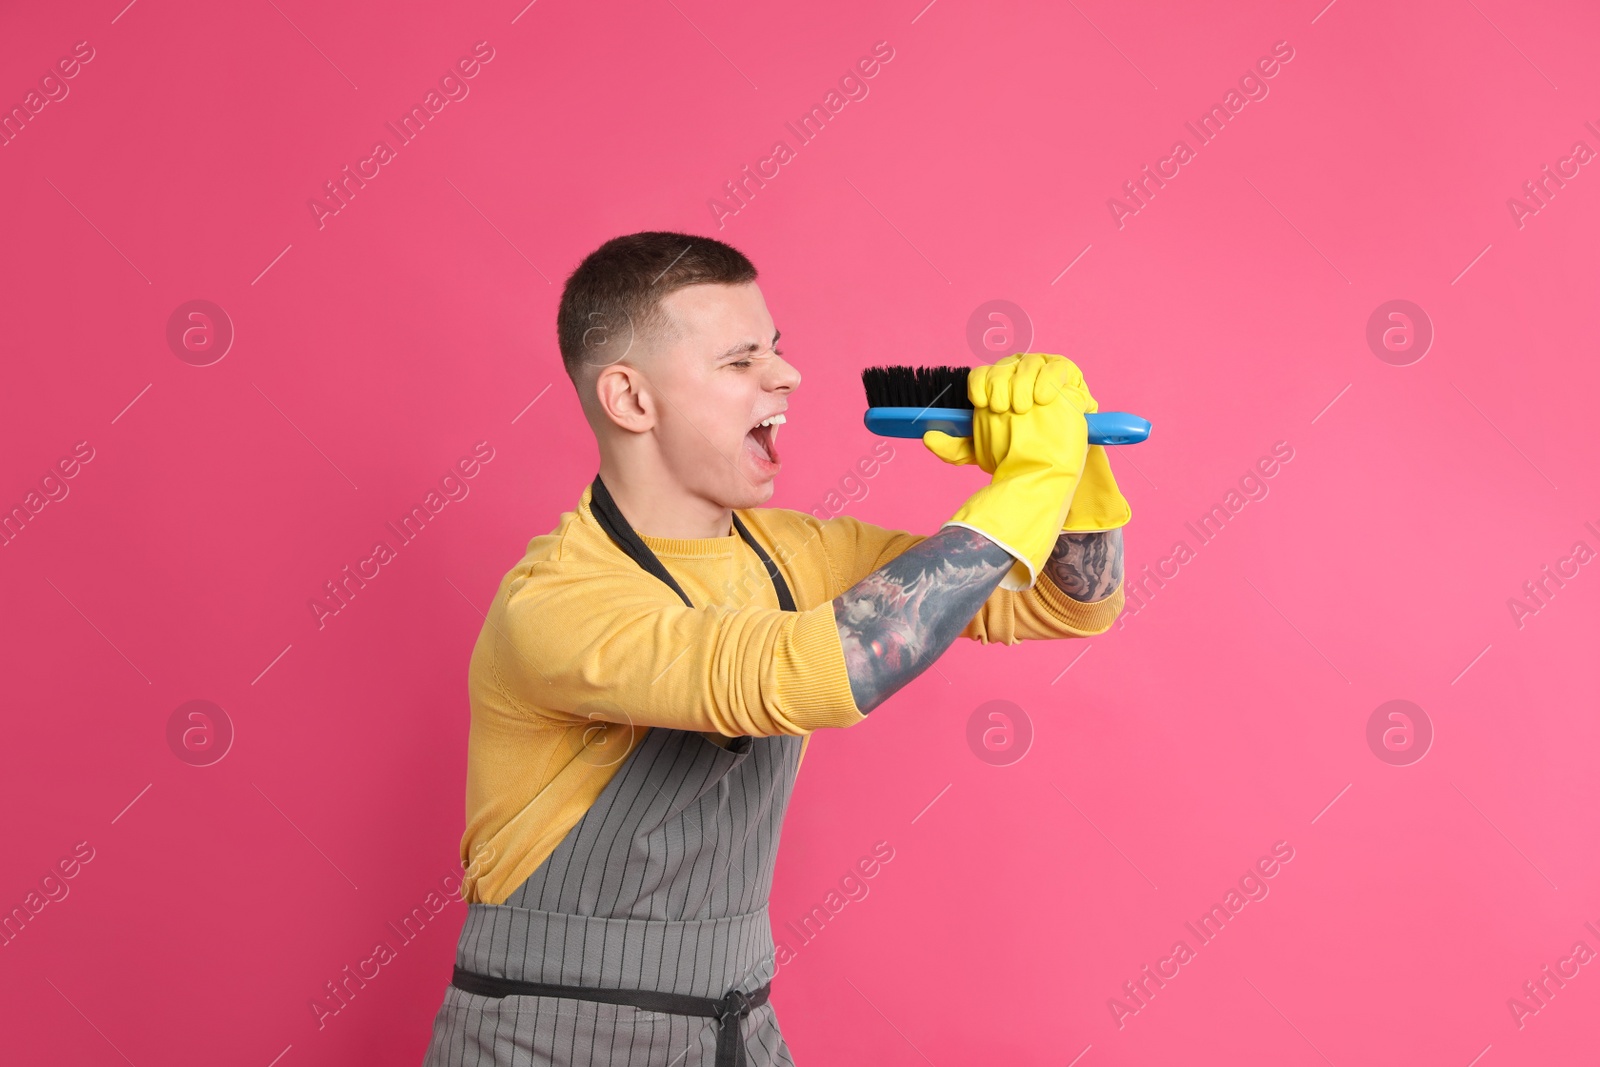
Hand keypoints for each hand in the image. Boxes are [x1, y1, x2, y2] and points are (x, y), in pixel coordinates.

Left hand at [935, 355, 1091, 590]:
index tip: (980, 403)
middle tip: (1003, 409)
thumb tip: (928, 437)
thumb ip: (956, 447)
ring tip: (1022, 408)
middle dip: (999, 388)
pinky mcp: (1064, 371)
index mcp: (994, 384)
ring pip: (1026, 365)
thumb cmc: (1019, 447)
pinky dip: (1046, 380)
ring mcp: (1040, 368)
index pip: (980, 375)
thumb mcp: (984, 451)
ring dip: (1021, 385)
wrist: (1055, 458)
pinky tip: (1042, 398)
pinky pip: (1053, 367)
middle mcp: (1014, 371)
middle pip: (1001, 369)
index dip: (978, 386)